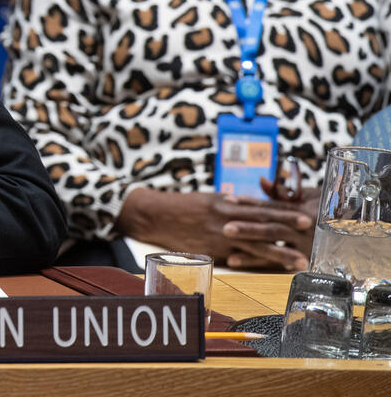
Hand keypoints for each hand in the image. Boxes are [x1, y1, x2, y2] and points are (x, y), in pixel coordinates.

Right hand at [116, 188, 312, 269]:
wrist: (156, 215)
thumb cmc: (182, 207)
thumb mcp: (208, 200)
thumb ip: (230, 205)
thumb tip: (248, 207)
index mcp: (228, 203)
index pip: (263, 206)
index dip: (285, 210)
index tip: (305, 214)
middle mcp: (227, 217)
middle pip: (264, 223)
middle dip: (289, 228)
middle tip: (311, 232)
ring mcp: (221, 235)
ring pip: (257, 243)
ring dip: (280, 252)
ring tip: (300, 260)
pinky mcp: (213, 250)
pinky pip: (239, 257)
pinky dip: (256, 262)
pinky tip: (270, 269)